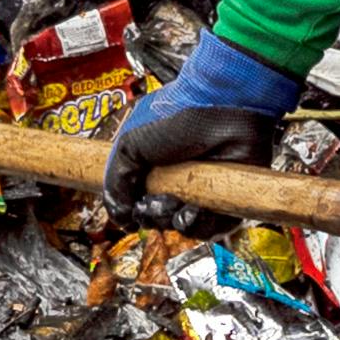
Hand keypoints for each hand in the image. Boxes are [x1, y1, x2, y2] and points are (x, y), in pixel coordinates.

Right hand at [100, 30, 307, 229]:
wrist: (221, 109)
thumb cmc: (177, 117)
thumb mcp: (129, 146)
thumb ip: (115, 182)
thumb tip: (117, 216)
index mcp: (152, 168)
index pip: (136, 203)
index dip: (131, 211)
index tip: (129, 212)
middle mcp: (175, 181)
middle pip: (156, 218)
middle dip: (151, 215)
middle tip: (151, 203)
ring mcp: (200, 192)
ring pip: (180, 226)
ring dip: (172, 220)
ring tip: (175, 202)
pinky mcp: (225, 201)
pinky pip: (210, 229)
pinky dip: (199, 225)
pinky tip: (193, 210)